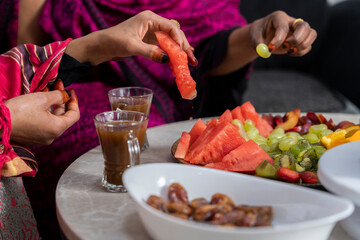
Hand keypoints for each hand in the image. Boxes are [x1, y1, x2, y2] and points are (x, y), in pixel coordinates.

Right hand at [4, 88, 79, 144]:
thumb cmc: (20, 110)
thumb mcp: (42, 98)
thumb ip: (59, 96)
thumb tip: (66, 96)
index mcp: (57, 129)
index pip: (74, 115)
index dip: (74, 101)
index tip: (70, 90)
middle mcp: (52, 136)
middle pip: (63, 116)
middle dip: (61, 99)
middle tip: (58, 85)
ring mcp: (42, 138)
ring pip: (52, 118)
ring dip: (52, 103)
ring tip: (48, 89)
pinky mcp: (32, 136)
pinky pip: (43, 122)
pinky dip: (44, 111)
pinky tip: (40, 99)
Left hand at [66, 10, 196, 65]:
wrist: (102, 46)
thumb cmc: (114, 41)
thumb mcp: (132, 47)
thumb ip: (150, 52)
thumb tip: (168, 59)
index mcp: (149, 18)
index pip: (171, 26)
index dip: (179, 39)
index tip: (184, 51)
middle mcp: (153, 23)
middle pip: (174, 34)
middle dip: (184, 46)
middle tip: (192, 60)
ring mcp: (152, 32)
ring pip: (172, 40)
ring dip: (181, 51)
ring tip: (191, 62)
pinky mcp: (150, 41)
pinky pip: (165, 46)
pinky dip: (172, 54)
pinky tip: (179, 62)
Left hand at [249, 10, 316, 55]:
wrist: (262, 36)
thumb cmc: (258, 34)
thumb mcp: (254, 38)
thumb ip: (258, 44)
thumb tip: (265, 52)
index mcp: (278, 17)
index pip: (283, 27)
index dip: (278, 39)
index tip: (270, 48)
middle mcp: (291, 21)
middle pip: (304, 26)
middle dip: (296, 39)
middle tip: (285, 46)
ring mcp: (298, 29)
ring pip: (312, 34)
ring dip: (302, 46)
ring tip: (288, 50)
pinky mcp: (301, 39)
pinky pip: (309, 45)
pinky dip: (301, 52)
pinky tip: (290, 52)